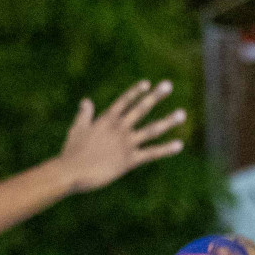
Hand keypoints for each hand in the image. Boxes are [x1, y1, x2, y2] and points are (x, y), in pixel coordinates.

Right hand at [57, 80, 184, 193]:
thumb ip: (84, 114)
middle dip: (156, 96)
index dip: (135, 91)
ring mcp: (126, 143)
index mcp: (106, 119)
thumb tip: (86, 101)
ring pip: (152, 129)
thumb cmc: (72, 152)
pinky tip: (179, 144)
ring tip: (182, 113)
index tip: (147, 83)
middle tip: (169, 85)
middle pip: (141, 108)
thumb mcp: (77, 128)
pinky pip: (152, 153)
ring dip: (168, 121)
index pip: (124, 101)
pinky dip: (166, 149)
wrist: (72, 172)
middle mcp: (119, 128)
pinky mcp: (130, 160)